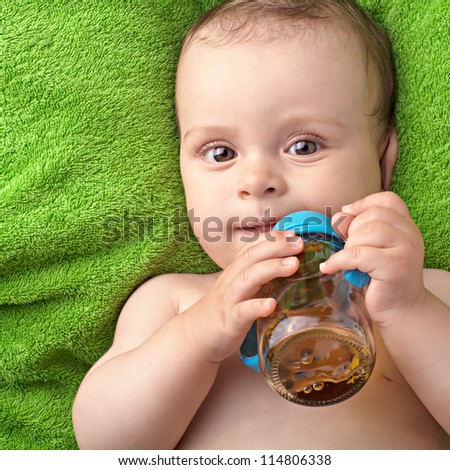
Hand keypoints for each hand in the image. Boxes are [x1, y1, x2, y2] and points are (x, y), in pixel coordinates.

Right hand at [185, 231, 302, 361]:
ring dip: (271, 268)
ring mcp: (230, 300)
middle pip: (251, 256)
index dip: (272, 239)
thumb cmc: (222, 312)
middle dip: (276, 246)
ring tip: (293, 264)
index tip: (293, 234)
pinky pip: (242, 311)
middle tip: (299, 243)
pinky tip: (271, 304)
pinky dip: (256, 306)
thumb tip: (283, 269)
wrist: (193, 337)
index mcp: (235, 273)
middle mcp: (232, 281)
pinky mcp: (229, 321)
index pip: (252, 248)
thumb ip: (255, 278)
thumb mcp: (237, 289)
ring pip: (248, 278)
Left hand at [320, 191, 425, 327]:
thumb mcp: (372, 248)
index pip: (388, 200)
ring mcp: (405, 249)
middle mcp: (409, 234)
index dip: (364, 203)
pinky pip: (357, 254)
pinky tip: (329, 268)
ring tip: (346, 261)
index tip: (346, 213)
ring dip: (348, 247)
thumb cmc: (382, 278)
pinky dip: (338, 261)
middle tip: (348, 249)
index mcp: (406, 226)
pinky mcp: (394, 266)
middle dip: (351, 231)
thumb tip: (338, 216)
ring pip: (366, 233)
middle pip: (372, 216)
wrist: (402, 310)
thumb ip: (359, 230)